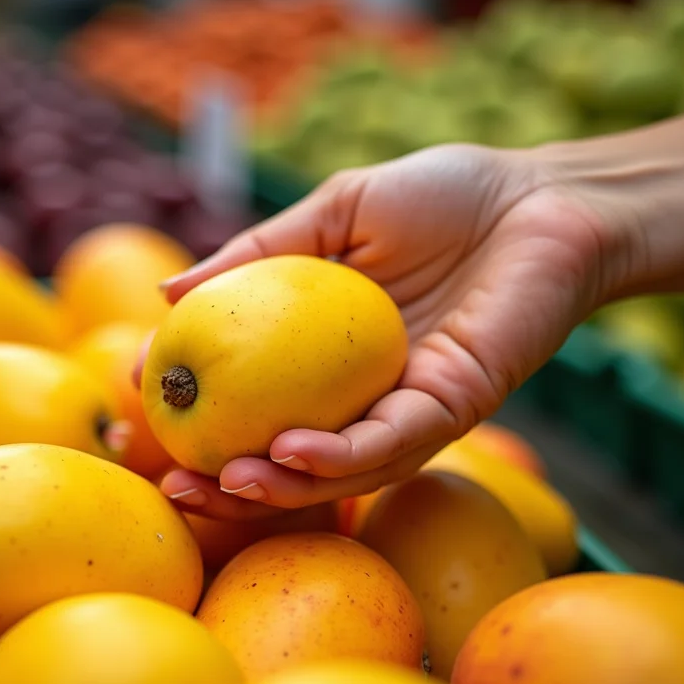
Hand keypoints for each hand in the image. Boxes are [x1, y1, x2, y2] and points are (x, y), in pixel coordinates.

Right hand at [143, 144, 628, 519]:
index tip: (143, 412)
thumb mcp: (333, 216)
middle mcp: (371, 399)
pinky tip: (290, 450)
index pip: (259, 408)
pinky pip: (395, 442)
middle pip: (295, 464)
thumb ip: (257, 254)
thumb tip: (166, 292)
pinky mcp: (459, 403)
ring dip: (281, 487)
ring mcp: (414, 408)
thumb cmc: (441, 199)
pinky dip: (341, 454)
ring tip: (222, 482)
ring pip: (343, 473)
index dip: (204, 424)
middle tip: (175, 487)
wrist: (540, 194)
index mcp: (334, 363)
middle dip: (234, 489)